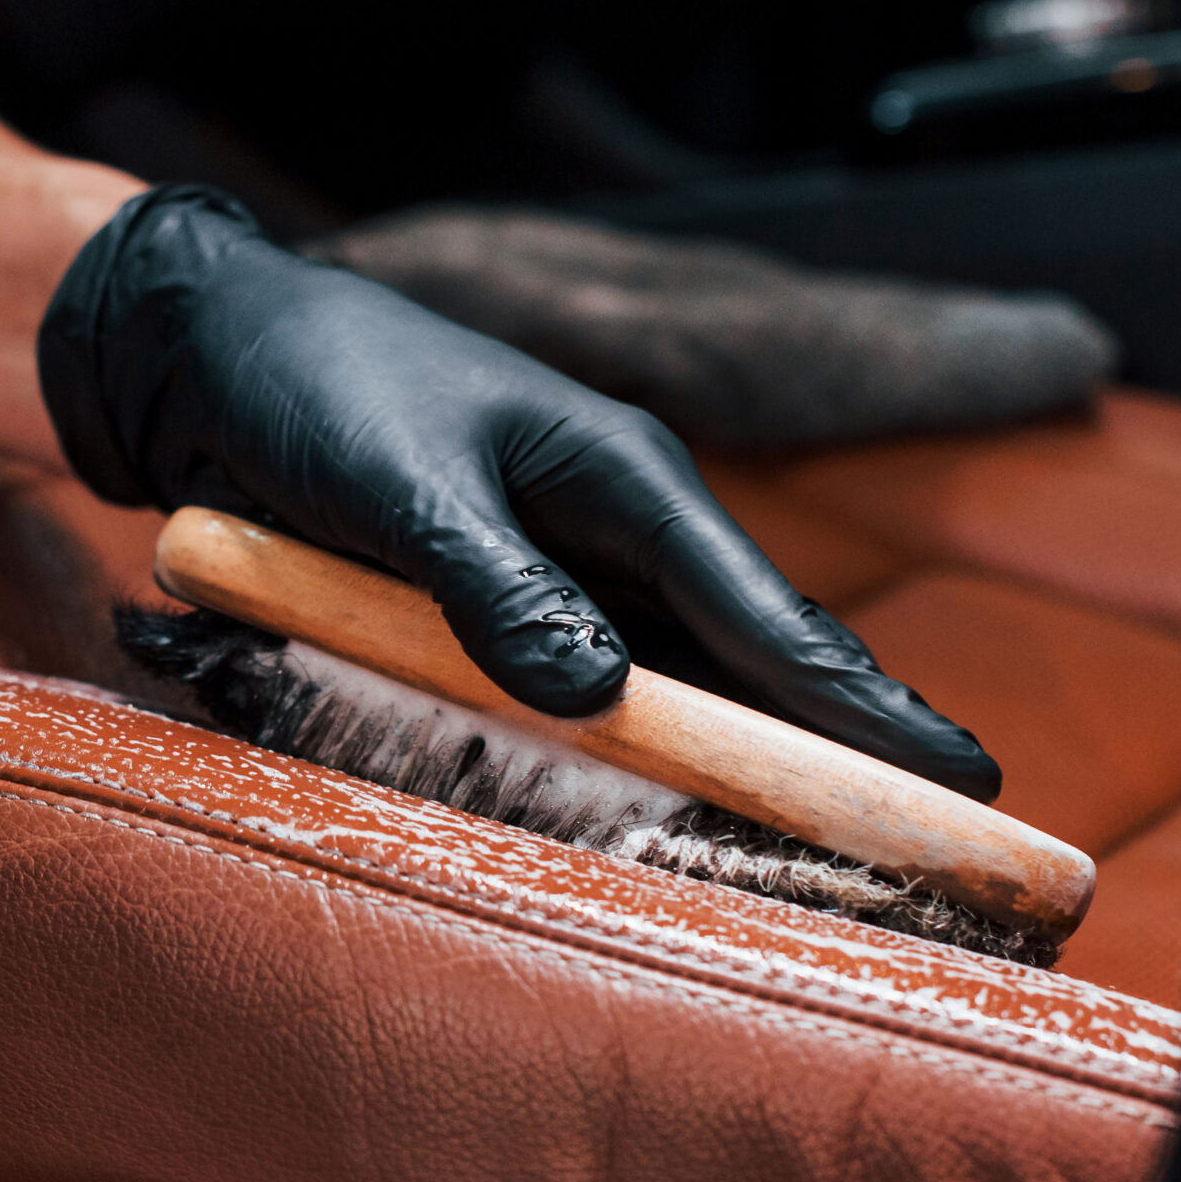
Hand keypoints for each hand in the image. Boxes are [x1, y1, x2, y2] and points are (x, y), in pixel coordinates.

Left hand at [39, 185, 1001, 800]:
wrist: (221, 347)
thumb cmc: (318, 389)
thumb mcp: (404, 485)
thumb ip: (494, 586)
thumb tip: (599, 695)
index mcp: (626, 475)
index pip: (768, 615)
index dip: (863, 707)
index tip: (959, 777)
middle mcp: (619, 522)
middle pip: (755, 652)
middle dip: (844, 737)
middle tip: (952, 823)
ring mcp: (570, 559)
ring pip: (688, 675)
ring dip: (755, 752)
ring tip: (849, 835)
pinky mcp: (511, 593)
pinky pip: (605, 681)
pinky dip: (653, 740)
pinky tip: (690, 794)